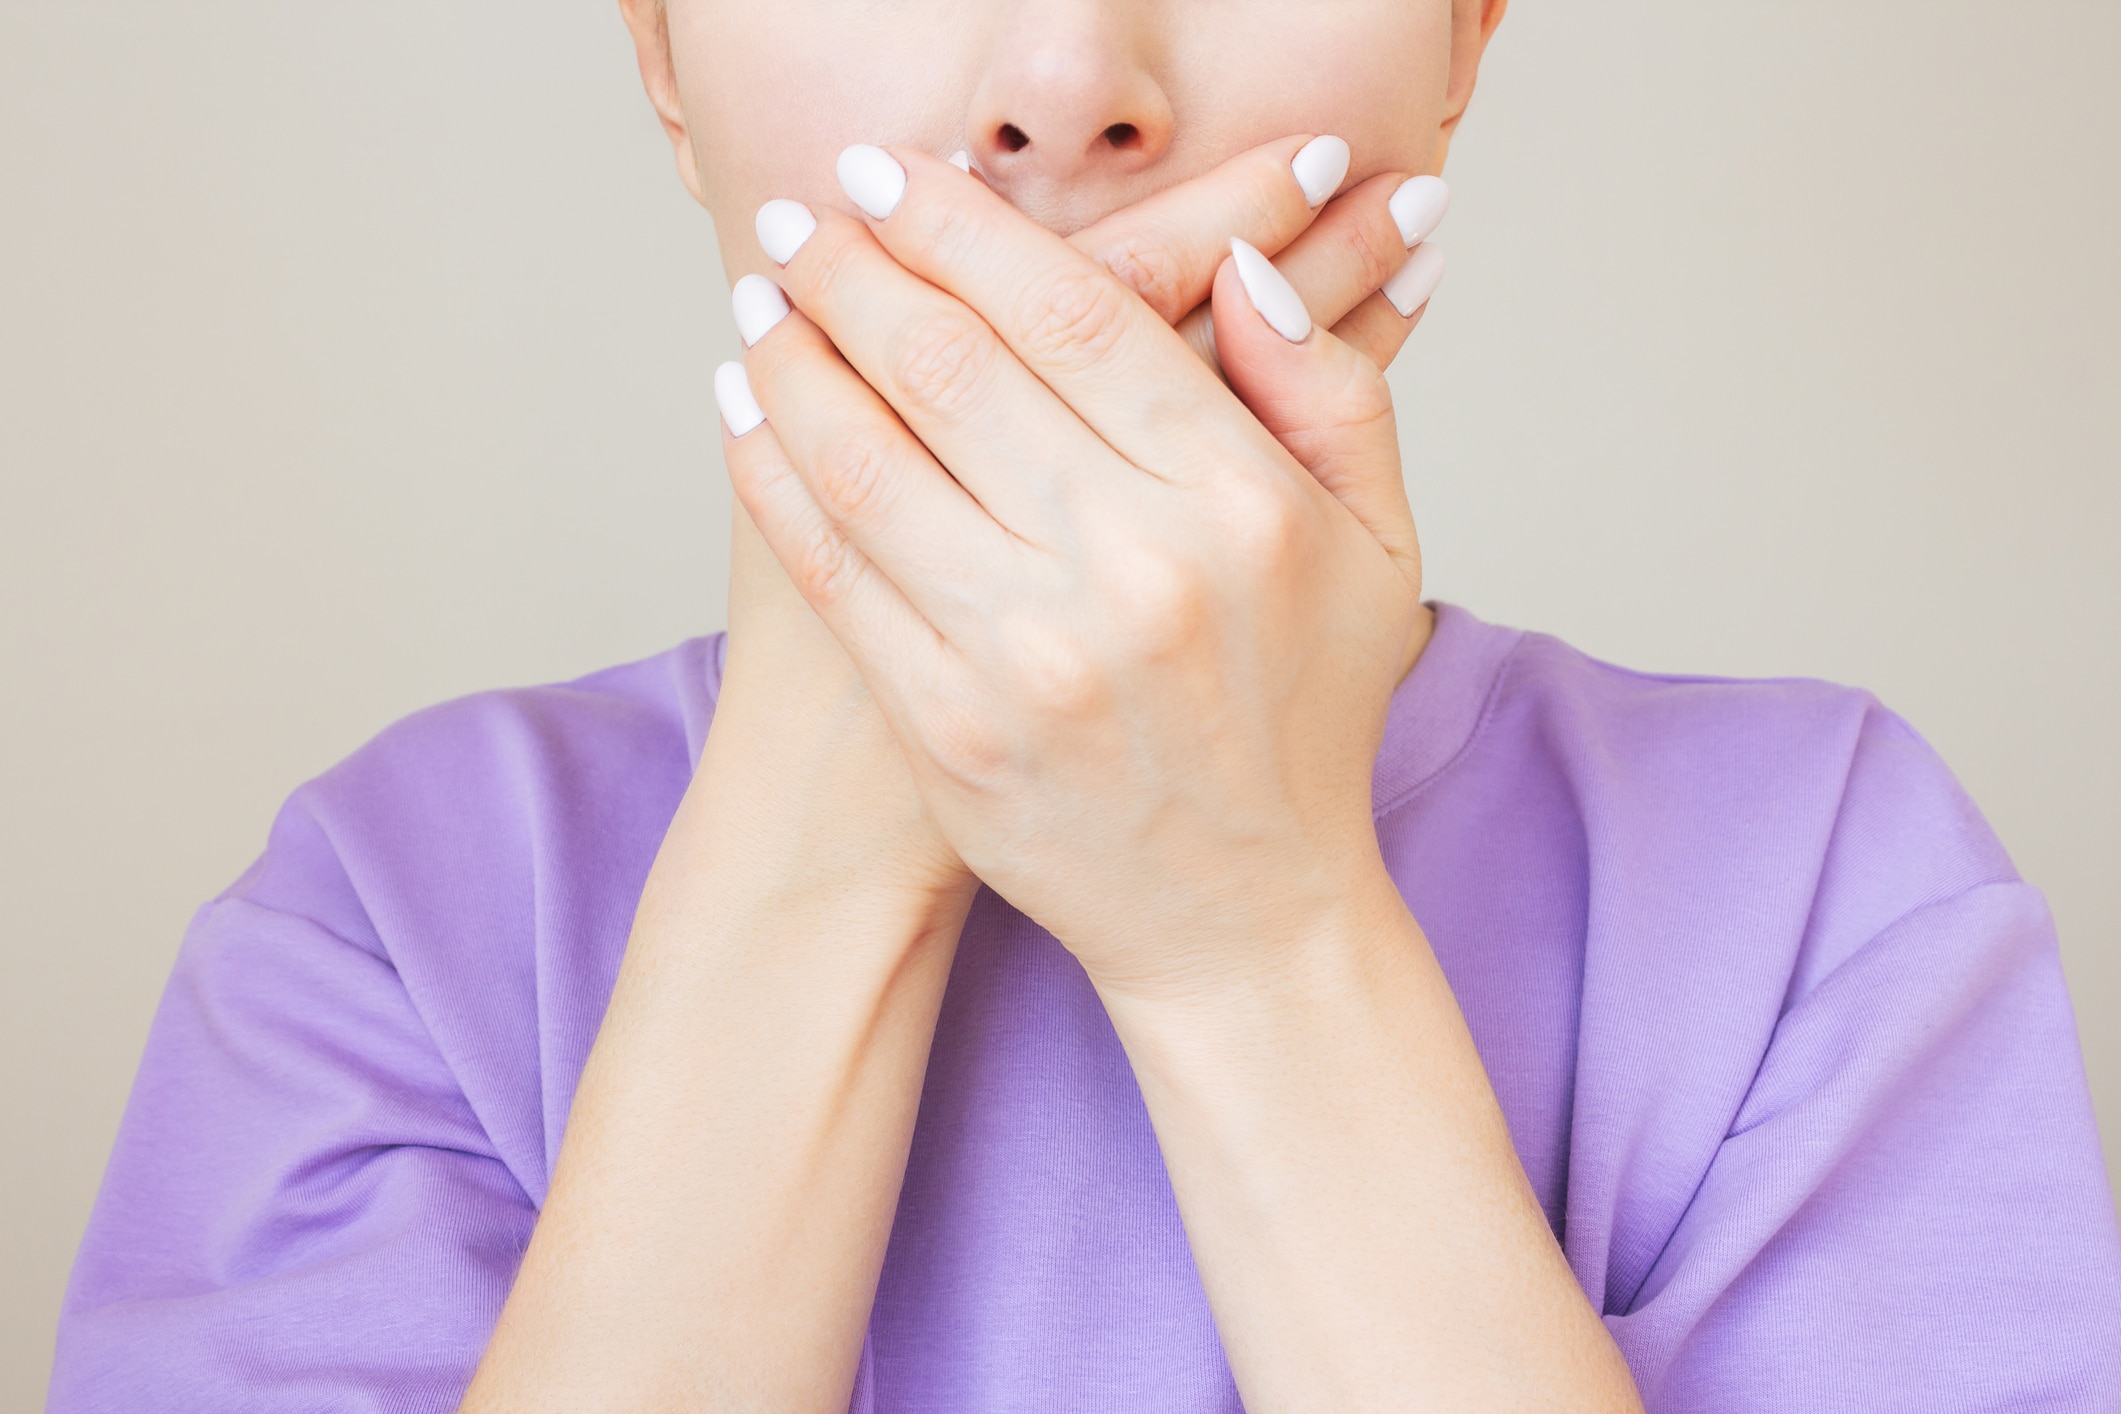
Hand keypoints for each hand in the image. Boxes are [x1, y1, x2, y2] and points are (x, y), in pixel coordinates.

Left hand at [724, 142, 1432, 998]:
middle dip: (857, 270)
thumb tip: (1238, 263)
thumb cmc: (1305, 718)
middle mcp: (1131, 572)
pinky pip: (833, 568)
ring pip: (868, 457)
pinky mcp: (948, 728)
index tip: (896, 176)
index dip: (965, 228)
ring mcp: (1028, 657)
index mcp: (1238, 503)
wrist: (1243, 916)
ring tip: (763, 302)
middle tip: (810, 222)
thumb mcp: (1377, 545)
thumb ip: (1328, 386)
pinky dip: (773, 475)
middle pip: (951, 366)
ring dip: (794, 356)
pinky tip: (747, 412)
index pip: (1075, 313)